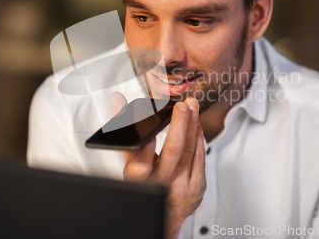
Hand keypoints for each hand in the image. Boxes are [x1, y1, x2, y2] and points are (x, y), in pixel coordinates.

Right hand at [109, 93, 205, 238]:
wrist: (166, 215)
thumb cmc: (148, 185)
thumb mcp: (131, 166)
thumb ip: (127, 137)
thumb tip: (118, 103)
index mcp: (141, 180)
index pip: (140, 165)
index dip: (145, 148)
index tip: (150, 130)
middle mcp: (162, 184)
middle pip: (174, 152)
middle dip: (180, 124)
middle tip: (182, 106)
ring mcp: (182, 186)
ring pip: (190, 150)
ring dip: (193, 124)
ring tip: (192, 106)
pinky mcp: (198, 186)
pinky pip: (200, 157)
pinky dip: (199, 137)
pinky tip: (196, 124)